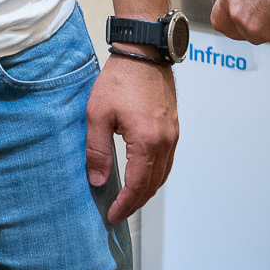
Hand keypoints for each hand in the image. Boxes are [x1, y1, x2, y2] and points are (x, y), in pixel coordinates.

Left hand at [86, 51, 177, 222]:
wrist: (143, 54)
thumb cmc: (120, 80)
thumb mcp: (97, 115)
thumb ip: (97, 151)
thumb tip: (98, 180)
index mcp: (147, 142)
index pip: (138, 186)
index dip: (126, 204)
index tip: (113, 215)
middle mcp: (166, 143)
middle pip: (153, 185)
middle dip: (136, 202)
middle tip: (119, 211)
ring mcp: (172, 135)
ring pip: (163, 174)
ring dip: (147, 190)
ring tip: (129, 198)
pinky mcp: (172, 127)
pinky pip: (167, 160)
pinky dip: (155, 174)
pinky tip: (142, 174)